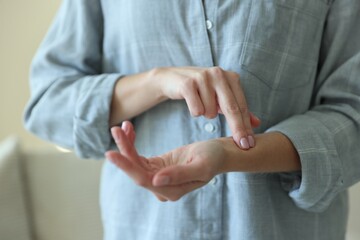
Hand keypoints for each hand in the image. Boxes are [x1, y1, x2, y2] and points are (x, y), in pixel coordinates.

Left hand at [105, 121, 229, 200]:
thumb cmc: (214, 158)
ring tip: (121, 127)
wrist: (219, 153)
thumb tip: (155, 181)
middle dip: (124, 149)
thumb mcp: (201, 166)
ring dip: (126, 144)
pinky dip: (133, 143)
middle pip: (136, 169)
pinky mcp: (157, 166)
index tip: (111, 153)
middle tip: (115, 129)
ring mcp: (158, 177)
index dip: (126, 166)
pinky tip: (129, 130)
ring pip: (135, 162)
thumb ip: (179, 175)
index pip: (143, 179)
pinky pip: (139, 156)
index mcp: (171, 190)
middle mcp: (161, 187)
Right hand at [153, 66, 259, 148]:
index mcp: (231, 77)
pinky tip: (191, 102)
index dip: (246, 126)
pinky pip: (196, 110)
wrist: (171, 79)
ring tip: (200, 104)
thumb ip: (238, 109)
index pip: (241, 106)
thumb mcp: (221, 98)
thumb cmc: (201, 90)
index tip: (250, 143)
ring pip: (210, 112)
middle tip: (243, 146)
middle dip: (238, 129)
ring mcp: (203, 77)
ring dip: (205, 114)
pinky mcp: (188, 84)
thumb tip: (257, 123)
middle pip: (232, 108)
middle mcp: (219, 74)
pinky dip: (195, 111)